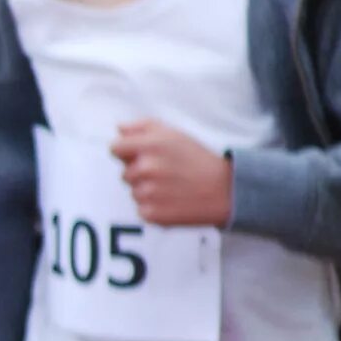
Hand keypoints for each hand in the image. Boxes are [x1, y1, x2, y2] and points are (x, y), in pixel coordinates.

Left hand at [110, 121, 233, 226]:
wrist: (225, 191)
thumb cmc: (197, 160)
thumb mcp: (173, 134)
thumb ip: (142, 127)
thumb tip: (119, 128)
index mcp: (150, 145)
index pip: (115, 148)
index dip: (125, 152)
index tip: (137, 156)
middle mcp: (146, 168)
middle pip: (124, 173)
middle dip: (140, 172)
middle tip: (166, 173)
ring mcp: (148, 192)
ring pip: (133, 191)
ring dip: (147, 190)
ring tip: (172, 187)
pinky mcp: (151, 213)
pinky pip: (141, 209)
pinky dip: (153, 207)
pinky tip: (172, 200)